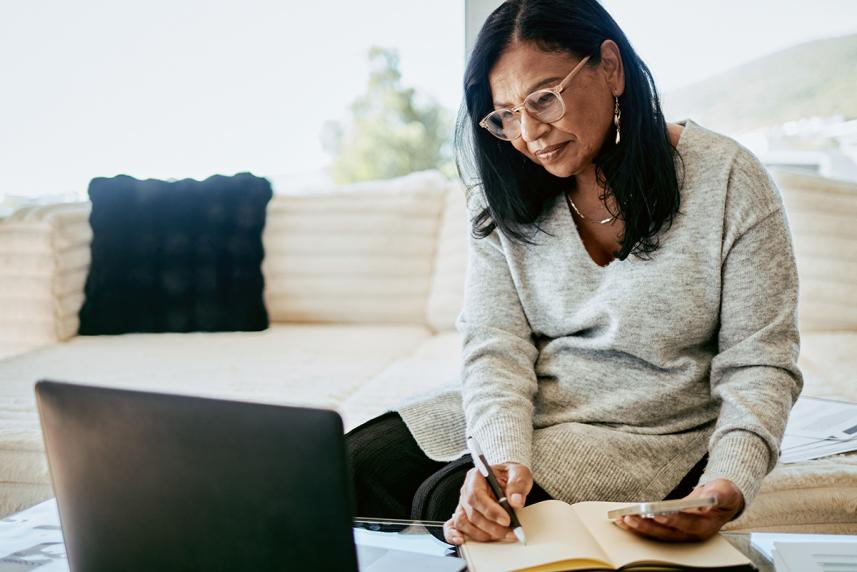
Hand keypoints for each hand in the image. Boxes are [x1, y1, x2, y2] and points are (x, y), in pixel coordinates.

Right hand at [443, 462, 532, 545]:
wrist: (508, 481)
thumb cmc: (510, 476)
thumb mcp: (519, 473)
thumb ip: (518, 485)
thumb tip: (516, 501)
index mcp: (476, 476)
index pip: (477, 495)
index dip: (490, 510)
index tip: (506, 520)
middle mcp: (466, 491)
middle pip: (472, 513)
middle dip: (492, 527)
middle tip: (510, 532)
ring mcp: (463, 504)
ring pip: (464, 523)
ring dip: (482, 534)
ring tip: (501, 535)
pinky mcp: (463, 516)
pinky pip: (453, 526)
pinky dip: (454, 535)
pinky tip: (461, 540)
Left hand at [614, 479, 744, 541]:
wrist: (720, 501)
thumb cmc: (722, 495)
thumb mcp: (725, 492)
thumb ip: (720, 494)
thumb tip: (711, 494)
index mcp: (705, 526)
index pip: (687, 525)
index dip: (672, 521)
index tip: (656, 514)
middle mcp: (691, 534)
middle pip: (667, 533)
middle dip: (647, 526)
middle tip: (630, 518)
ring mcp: (680, 534)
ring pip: (657, 535)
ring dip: (639, 528)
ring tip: (622, 519)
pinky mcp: (670, 530)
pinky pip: (653, 531)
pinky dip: (639, 526)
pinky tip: (624, 520)